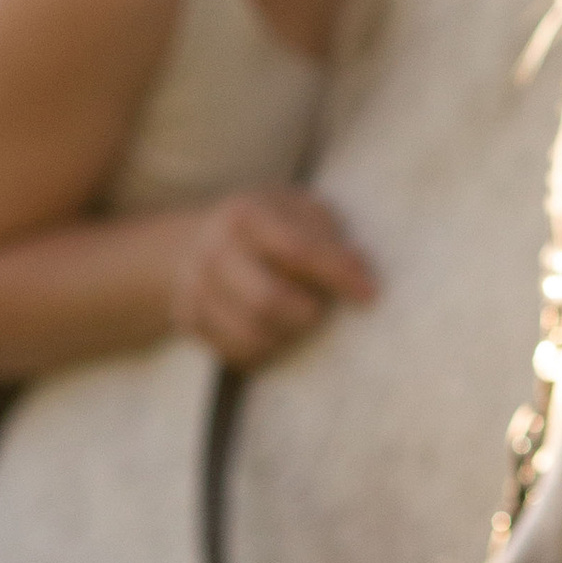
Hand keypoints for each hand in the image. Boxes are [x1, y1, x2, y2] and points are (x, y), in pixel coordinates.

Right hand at [168, 186, 376, 367]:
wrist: (191, 244)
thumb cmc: (265, 226)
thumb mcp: (295, 210)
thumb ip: (327, 234)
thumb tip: (359, 270)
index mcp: (246, 214)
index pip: (297, 249)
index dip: (337, 274)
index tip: (370, 294)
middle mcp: (215, 250)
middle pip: (268, 300)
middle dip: (308, 312)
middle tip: (322, 309)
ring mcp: (197, 288)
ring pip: (252, 334)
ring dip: (289, 335)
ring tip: (300, 319)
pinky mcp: (191, 322)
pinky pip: (238, 353)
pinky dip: (268, 350)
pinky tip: (278, 332)